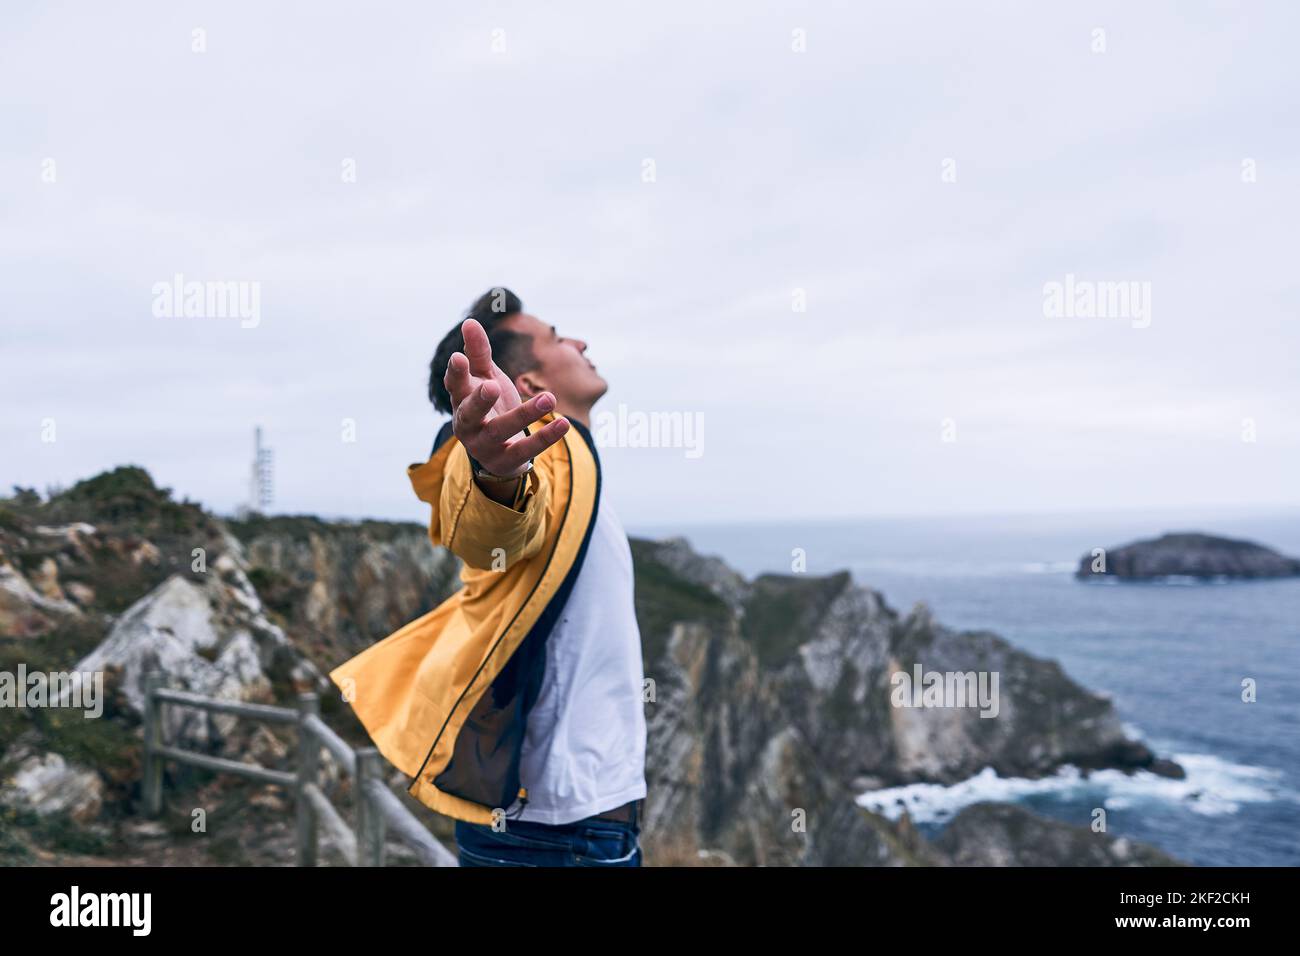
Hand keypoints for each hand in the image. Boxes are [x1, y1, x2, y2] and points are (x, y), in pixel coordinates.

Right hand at [444, 317, 569, 476]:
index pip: (455, 385)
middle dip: (480, 400)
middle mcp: (468, 424)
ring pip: (501, 430)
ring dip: (524, 414)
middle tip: (492, 385)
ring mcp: (485, 445)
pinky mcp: (506, 460)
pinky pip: (526, 450)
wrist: (498, 451)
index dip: (456, 373)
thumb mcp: (485, 378)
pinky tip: (562, 423)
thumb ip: (479, 353)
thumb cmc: (490, 406)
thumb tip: (470, 321)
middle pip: (470, 413)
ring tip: (549, 398)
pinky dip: (545, 437)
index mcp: (461, 400)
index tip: (458, 357)